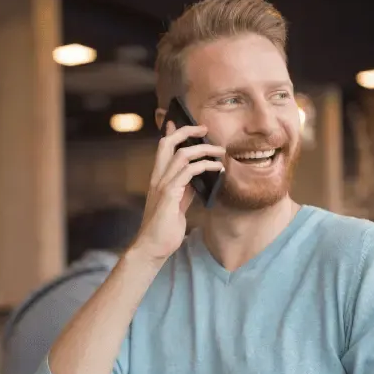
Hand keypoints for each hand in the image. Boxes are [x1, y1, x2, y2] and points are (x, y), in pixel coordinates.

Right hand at [129, 122, 224, 262]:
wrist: (153, 248)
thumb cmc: (164, 229)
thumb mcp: (177, 204)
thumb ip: (185, 189)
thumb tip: (199, 177)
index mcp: (158, 179)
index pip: (164, 149)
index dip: (174, 133)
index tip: (190, 125)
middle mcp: (157, 178)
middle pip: (167, 143)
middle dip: (186, 131)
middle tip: (205, 129)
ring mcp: (162, 185)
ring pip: (181, 154)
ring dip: (203, 149)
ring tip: (220, 151)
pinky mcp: (169, 195)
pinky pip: (188, 172)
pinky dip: (205, 166)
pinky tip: (218, 169)